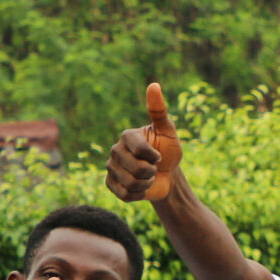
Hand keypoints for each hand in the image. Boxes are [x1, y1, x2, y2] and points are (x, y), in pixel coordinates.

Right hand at [106, 81, 183, 202]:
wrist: (167, 175)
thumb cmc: (168, 150)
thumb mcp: (168, 131)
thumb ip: (159, 111)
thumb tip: (154, 85)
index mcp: (128, 136)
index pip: (140, 150)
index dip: (154, 157)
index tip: (159, 155)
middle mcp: (116, 150)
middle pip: (136, 168)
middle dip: (151, 172)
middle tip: (154, 168)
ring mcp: (111, 167)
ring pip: (131, 183)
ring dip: (146, 183)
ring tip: (147, 177)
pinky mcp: (111, 184)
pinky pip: (124, 194)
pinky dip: (138, 194)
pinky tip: (140, 187)